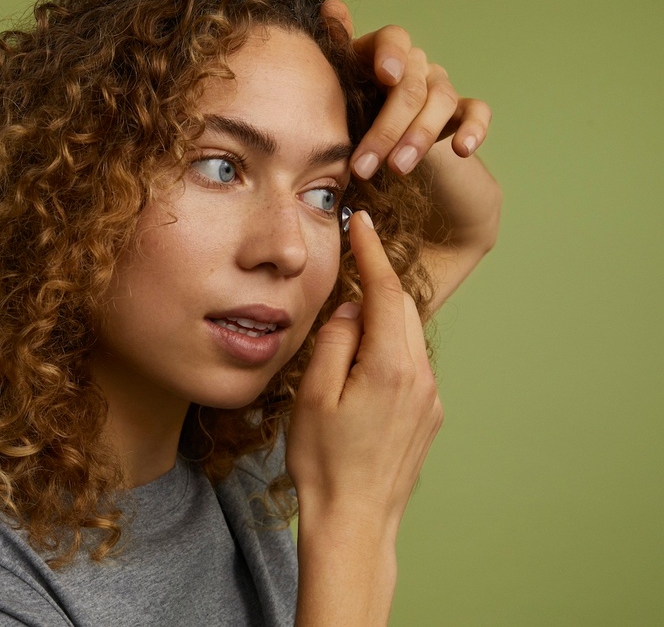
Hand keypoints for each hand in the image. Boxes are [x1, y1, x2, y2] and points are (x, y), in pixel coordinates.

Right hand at [287, 210, 442, 525]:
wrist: (354, 521)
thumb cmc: (323, 462)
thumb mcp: (312, 394)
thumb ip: (337, 339)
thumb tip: (355, 306)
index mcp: (390, 367)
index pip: (386, 291)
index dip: (373, 252)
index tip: (362, 222)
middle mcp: (420, 377)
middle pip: (404, 308)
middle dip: (378, 283)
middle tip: (348, 269)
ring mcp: (430, 398)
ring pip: (410, 335)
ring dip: (384, 317)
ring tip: (347, 326)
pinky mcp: (429, 415)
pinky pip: (411, 363)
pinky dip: (390, 347)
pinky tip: (361, 366)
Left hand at [321, 0, 491, 179]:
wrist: (382, 146)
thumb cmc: (352, 112)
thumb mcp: (338, 91)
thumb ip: (336, 54)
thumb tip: (330, 9)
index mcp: (382, 54)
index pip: (392, 39)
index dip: (390, 54)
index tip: (385, 75)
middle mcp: (414, 65)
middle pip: (410, 87)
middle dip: (386, 130)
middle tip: (363, 166)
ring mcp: (439, 86)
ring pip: (440, 100)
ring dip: (419, 137)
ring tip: (397, 168)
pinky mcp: (461, 112)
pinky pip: (476, 112)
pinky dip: (473, 129)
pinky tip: (462, 149)